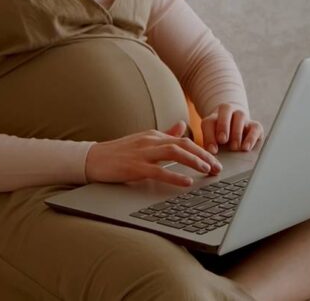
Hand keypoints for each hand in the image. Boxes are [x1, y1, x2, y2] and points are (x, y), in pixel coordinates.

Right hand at [84, 120, 222, 187]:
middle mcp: (150, 140)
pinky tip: (186, 182)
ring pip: (174, 152)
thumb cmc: (118, 152)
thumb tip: (182, 126)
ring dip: (194, 161)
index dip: (201, 150)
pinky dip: (174, 176)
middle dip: (203, 155)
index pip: (183, 140)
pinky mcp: (134, 167)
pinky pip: (158, 170)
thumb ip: (164, 134)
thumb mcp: (143, 140)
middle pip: (183, 144)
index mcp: (153, 135)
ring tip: (207, 170)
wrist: (93, 158)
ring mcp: (142, 153)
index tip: (214, 160)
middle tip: (217, 167)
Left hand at [201, 104, 264, 153]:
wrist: (237, 133)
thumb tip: (211, 155)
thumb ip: (211, 146)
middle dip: (223, 125)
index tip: (212, 150)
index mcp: (214, 117)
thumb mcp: (214, 143)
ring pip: (240, 115)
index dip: (209, 135)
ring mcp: (243, 117)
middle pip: (225, 109)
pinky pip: (255, 127)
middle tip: (222, 140)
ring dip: (236, 132)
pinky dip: (251, 137)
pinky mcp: (255, 126)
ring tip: (234, 147)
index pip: (209, 122)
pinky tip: (246, 148)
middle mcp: (228, 113)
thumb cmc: (221, 142)